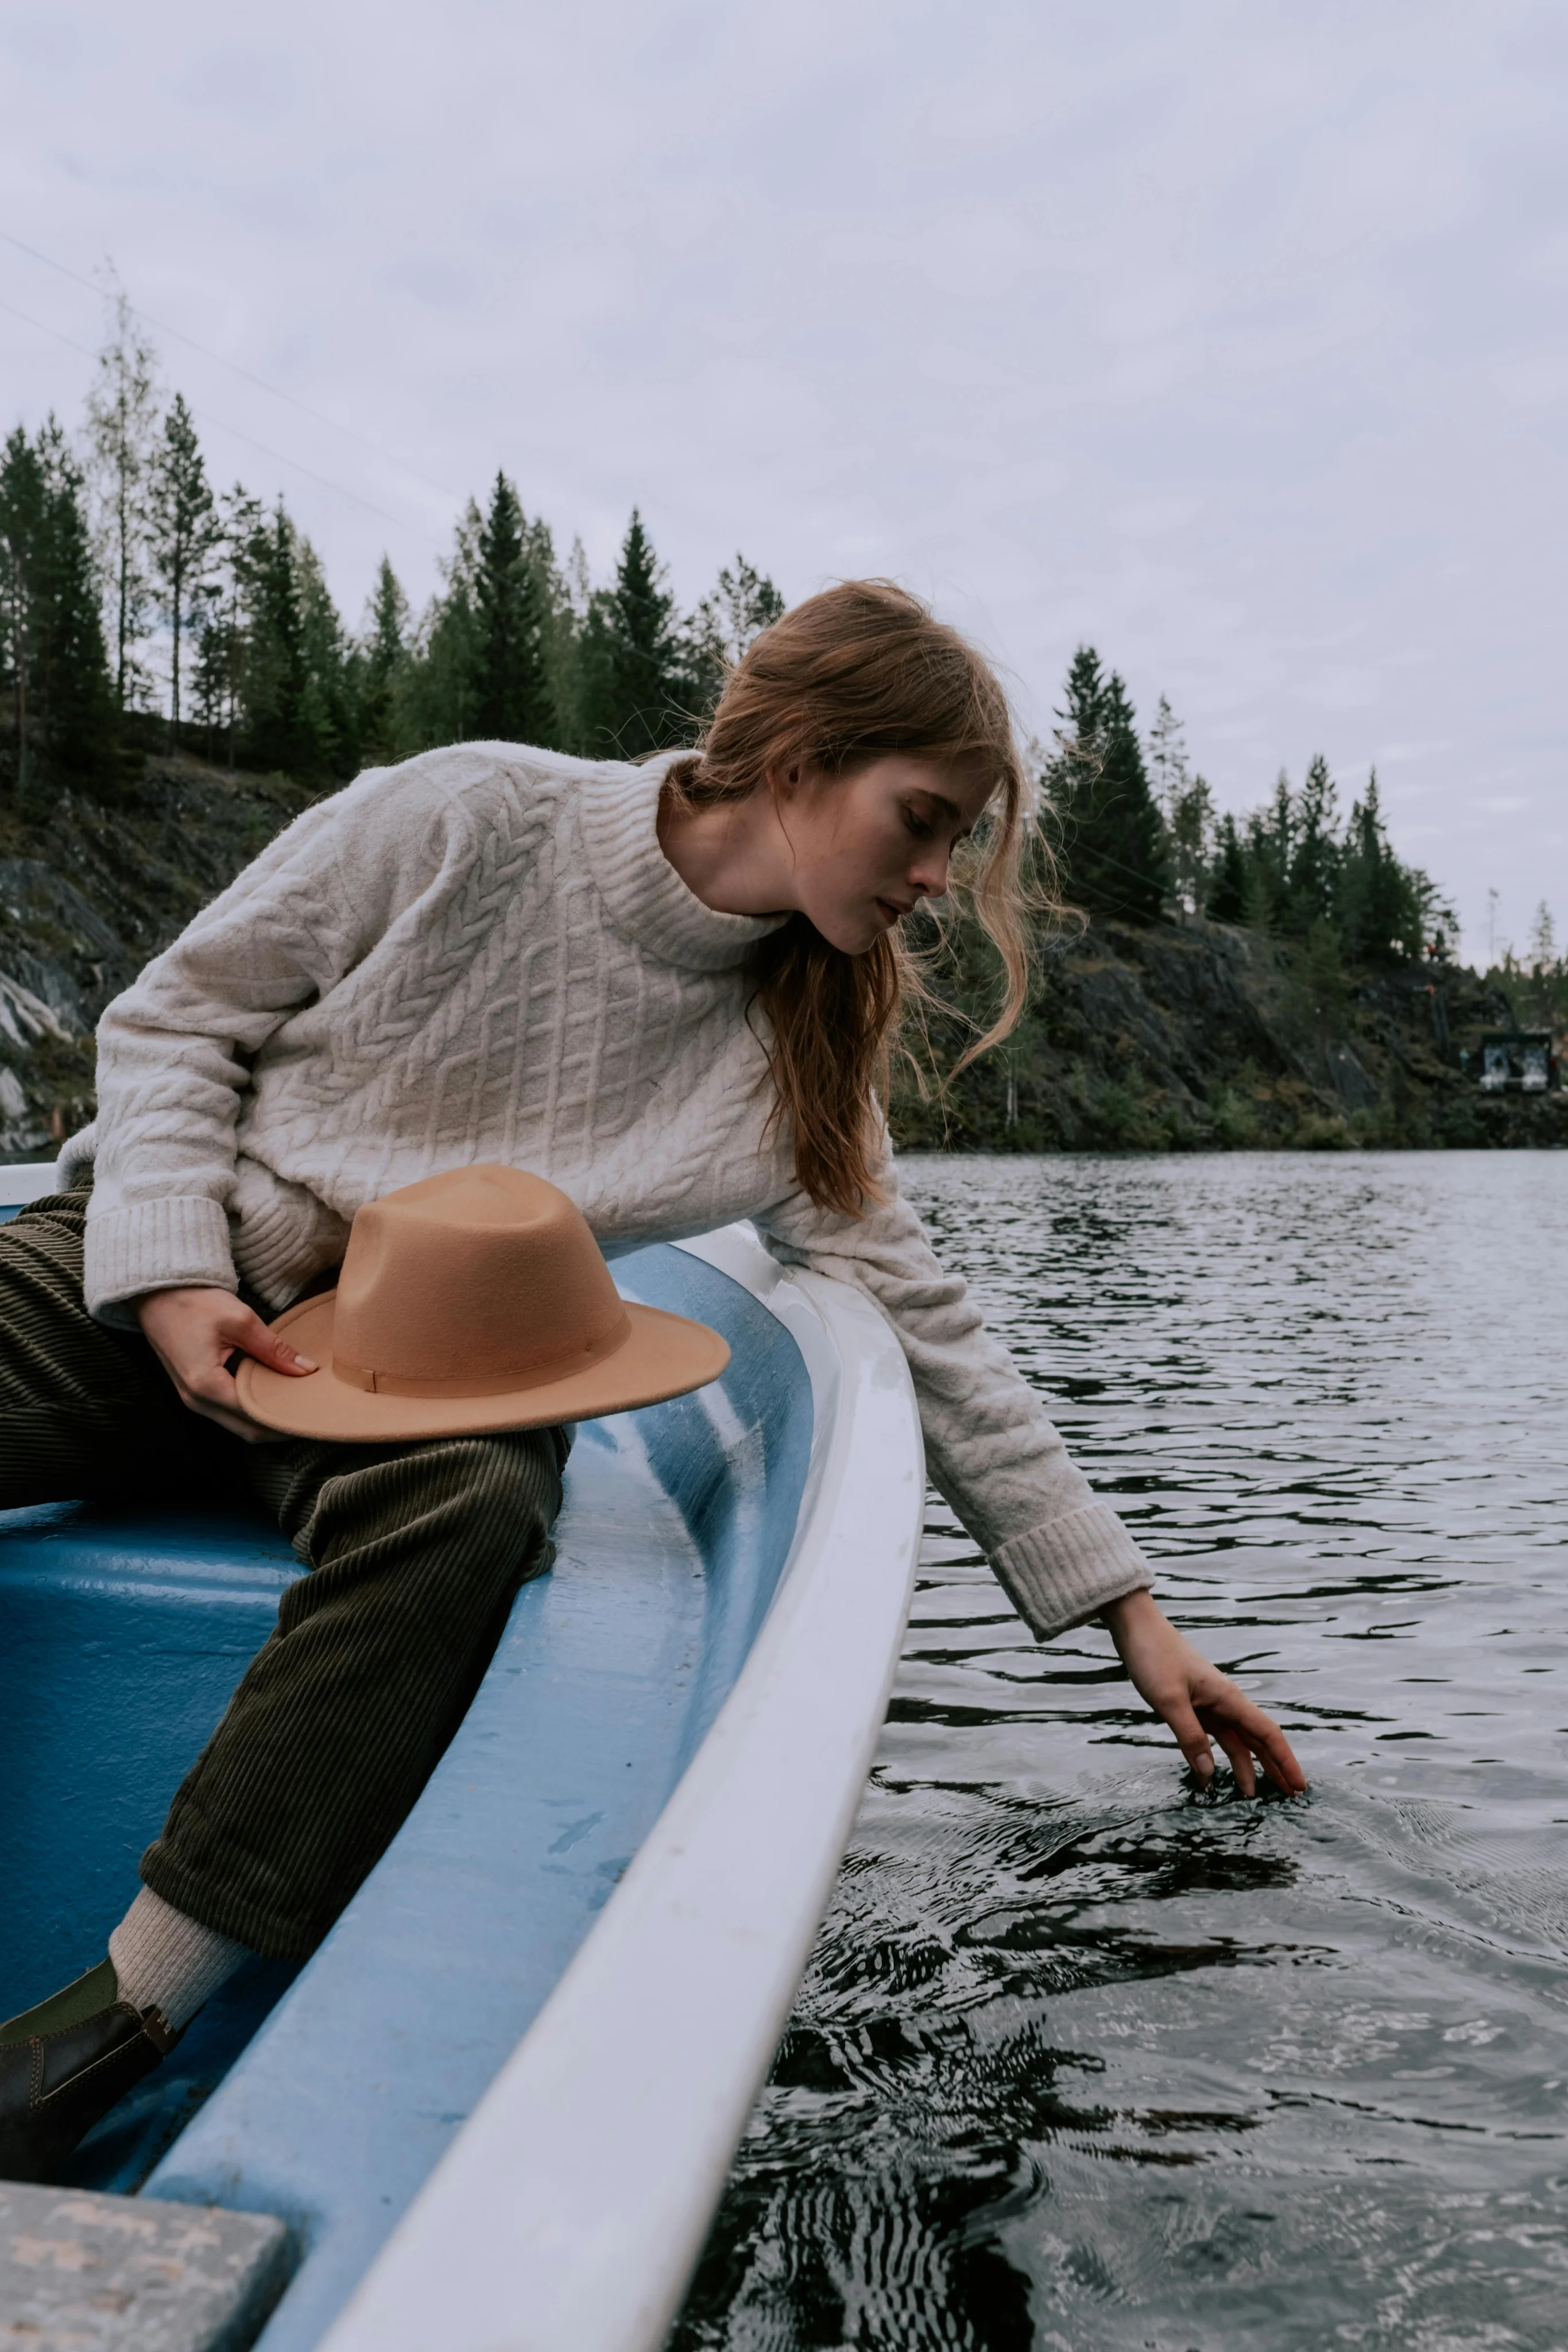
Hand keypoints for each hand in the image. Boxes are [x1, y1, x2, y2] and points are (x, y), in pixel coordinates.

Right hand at [135, 1285, 315, 1442]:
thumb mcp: (240, 1320)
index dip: (287, 1417)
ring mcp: (192, 1399)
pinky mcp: (193, 1391)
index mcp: (207, 1385)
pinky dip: (250, 1410)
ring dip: (265, 1419)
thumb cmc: (192, 1302)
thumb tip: (306, 1369)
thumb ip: (274, 1349)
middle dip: (280, 1427)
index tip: (312, 1412)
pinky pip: (227, 1412)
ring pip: (237, 1425)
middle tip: (309, 1413)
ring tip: (294, 1404)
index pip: (256, 1415)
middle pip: (248, 1431)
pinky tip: (270, 1394)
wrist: (156, 1293)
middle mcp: (196, 1400)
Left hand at [1100, 1586, 1305, 1795]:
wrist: (1137, 1628)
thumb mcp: (1169, 1700)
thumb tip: (1208, 1773)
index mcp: (1229, 1698)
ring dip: (1246, 1766)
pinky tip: (1211, 1773)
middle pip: (1258, 1740)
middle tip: (1290, 1796)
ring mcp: (1210, 1704)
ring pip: (1236, 1740)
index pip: (1268, 1734)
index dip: (1286, 1761)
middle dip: (1275, 1767)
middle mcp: (1225, 1702)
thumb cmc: (1154, 1657)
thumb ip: (1190, 1737)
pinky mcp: (1193, 1706)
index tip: (1299, 1786)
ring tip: (1252, 1795)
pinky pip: (1212, 1735)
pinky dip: (1216, 1756)